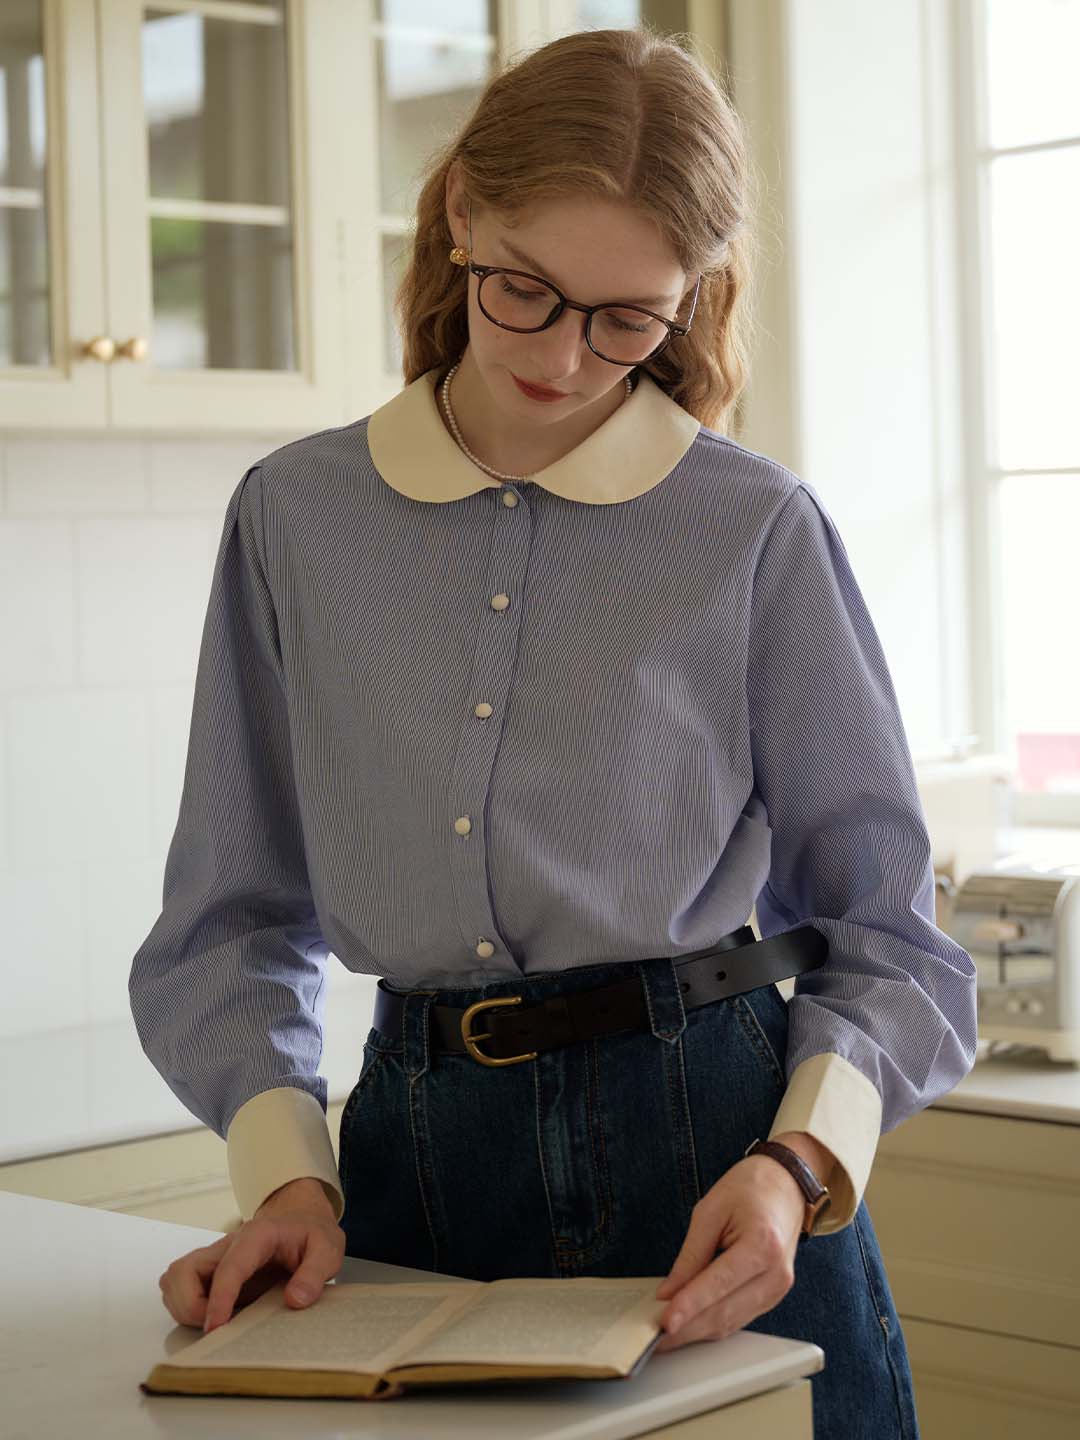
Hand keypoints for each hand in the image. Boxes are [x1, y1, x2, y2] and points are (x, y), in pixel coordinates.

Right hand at [157, 1177, 344, 1332]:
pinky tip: (216, 1317)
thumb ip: (315, 1273)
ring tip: (217, 1323)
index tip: (217, 1328)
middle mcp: (227, 1244)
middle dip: (190, 1306)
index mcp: (257, 1235)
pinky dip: (186, 1308)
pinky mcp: (210, 1271)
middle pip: (182, 1271)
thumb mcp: (328, 1249)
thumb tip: (295, 1300)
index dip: (219, 1299)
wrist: (301, 1218)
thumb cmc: (312, 1233)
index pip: (228, 1267)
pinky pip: (180, 1289)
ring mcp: (214, 1258)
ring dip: (184, 1308)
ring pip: (174, 1280)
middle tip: (219, 1327)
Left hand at [652, 1155, 804, 1350]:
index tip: (665, 1321)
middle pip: (726, 1313)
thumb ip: (690, 1255)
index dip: (689, 1306)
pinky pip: (738, 1318)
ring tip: (664, 1334)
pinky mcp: (772, 1296)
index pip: (720, 1284)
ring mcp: (778, 1289)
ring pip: (731, 1323)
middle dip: (688, 1327)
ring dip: (697, 1331)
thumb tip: (669, 1291)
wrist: (784, 1185)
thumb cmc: (749, 1189)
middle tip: (654, 1335)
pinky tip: (689, 1323)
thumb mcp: (711, 1210)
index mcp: (762, 1244)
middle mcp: (776, 1274)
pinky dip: (711, 1323)